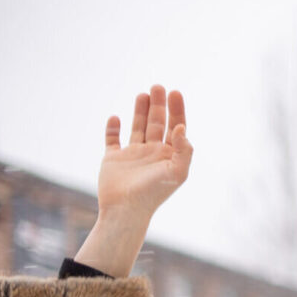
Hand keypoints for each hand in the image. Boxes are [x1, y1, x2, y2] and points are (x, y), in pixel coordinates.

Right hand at [76, 86, 192, 277]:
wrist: (126, 209)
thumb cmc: (154, 193)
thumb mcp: (177, 172)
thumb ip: (184, 150)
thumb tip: (182, 127)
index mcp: (169, 156)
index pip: (176, 128)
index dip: (177, 110)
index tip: (175, 92)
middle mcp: (152, 154)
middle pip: (157, 124)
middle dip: (158, 105)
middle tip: (158, 86)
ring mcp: (132, 155)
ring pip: (138, 127)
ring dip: (140, 111)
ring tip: (143, 94)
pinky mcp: (113, 159)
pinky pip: (112, 139)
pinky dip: (113, 128)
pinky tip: (116, 117)